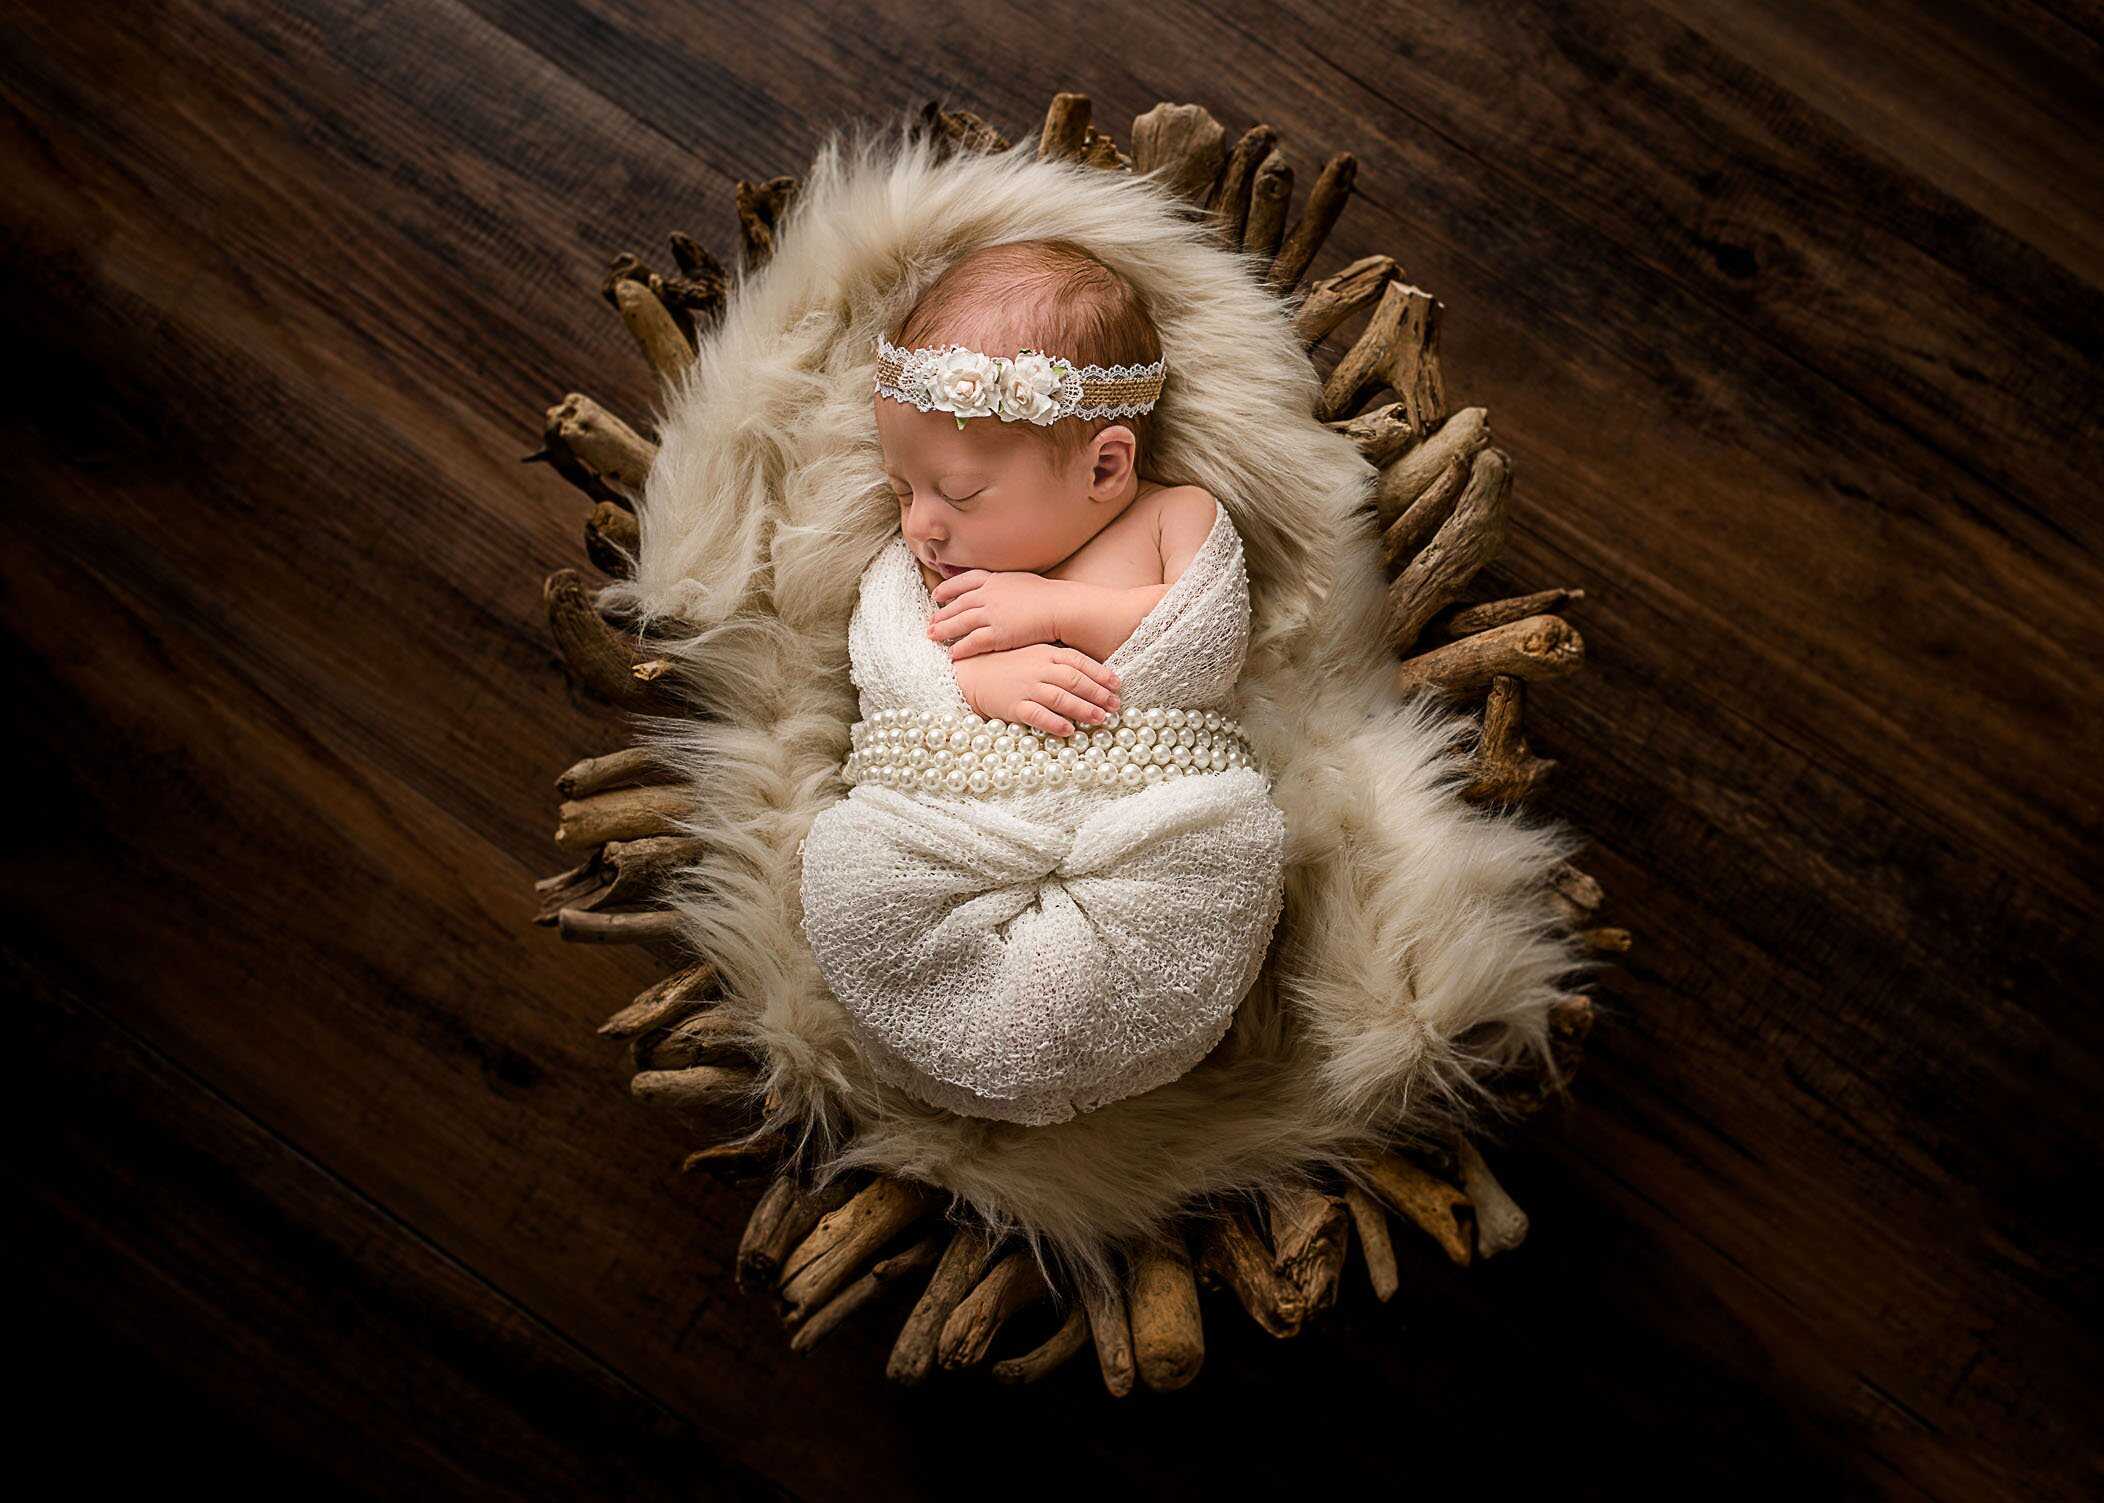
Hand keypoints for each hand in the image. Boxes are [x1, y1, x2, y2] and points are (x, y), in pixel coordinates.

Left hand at [926, 570, 1065, 659]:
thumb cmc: (1047, 596)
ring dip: (944, 631)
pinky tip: (953, 654)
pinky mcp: (997, 634)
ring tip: (932, 638)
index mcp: (994, 580)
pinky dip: (960, 648)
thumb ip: (1003, 583)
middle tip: (929, 624)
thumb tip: (997, 584)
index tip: (936, 596)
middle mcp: (988, 595)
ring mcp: (991, 615)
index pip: (963, 582)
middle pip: (957, 605)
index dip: (947, 589)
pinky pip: (972, 642)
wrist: (1060, 608)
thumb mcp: (1020, 580)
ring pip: (960, 623)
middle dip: (941, 615)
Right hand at [952, 643, 1122, 737]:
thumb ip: (1059, 661)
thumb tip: (1089, 674)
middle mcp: (1038, 668)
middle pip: (1074, 681)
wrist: (972, 674)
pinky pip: (1038, 715)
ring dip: (1083, 709)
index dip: (1101, 674)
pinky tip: (1069, 730)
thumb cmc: (1008, 665)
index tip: (1117, 685)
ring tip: (1100, 719)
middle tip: (1115, 706)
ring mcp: (1026, 687)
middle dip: (1098, 694)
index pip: (1079, 661)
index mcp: (1046, 652)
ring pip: (1061, 698)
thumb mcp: (1034, 654)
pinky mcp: (1014, 705)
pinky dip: (1055, 723)